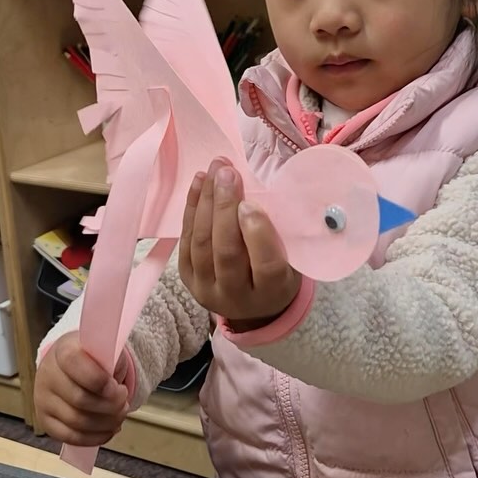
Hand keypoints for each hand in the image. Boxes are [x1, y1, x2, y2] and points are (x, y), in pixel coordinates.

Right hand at [34, 331, 130, 446]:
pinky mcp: (45, 421)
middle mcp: (47, 375)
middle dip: (110, 406)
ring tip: (119, 415)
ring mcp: (42, 400)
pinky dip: (95, 437)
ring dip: (106, 423)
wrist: (70, 365)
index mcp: (62, 350)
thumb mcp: (105, 350)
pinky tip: (109, 429)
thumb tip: (114, 386)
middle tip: (124, 402)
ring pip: (77, 421)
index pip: (74, 364)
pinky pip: (70, 437)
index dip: (99, 380)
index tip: (119, 388)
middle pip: (79, 399)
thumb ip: (111, 362)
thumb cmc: (92, 358)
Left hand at [179, 160, 300, 328]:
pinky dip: (191, 208)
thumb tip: (265, 186)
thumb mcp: (292, 259)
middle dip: (224, 208)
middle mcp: (236, 296)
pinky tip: (199, 183)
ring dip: (205, 202)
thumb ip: (281, 233)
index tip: (250, 203)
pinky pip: (186, 240)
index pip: (266, 266)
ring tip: (213, 172)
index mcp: (272, 292)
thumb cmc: (280, 272)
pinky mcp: (187, 278)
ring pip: (201, 243)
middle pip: (226, 252)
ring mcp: (206, 289)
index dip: (258, 234)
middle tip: (227, 173)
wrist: (253, 305)